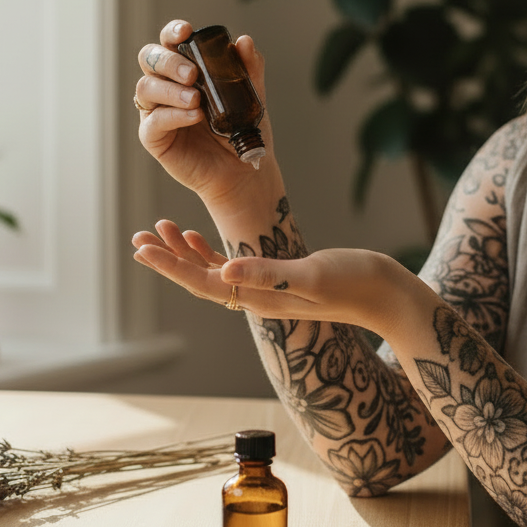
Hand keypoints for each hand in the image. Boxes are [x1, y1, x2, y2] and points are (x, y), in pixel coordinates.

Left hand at [132, 221, 428, 335]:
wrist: (387, 294)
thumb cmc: (356, 283)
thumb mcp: (311, 276)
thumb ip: (269, 273)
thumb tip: (223, 271)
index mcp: (260, 298)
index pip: (204, 284)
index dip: (170, 266)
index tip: (142, 248)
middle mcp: (257, 297)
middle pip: (200, 279)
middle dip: (167, 258)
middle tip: (138, 236)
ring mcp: (267, 289)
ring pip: (212, 272)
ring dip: (184, 252)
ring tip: (159, 228)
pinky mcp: (279, 278)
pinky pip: (232, 268)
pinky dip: (210, 251)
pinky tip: (196, 236)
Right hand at [135, 20, 277, 206]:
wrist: (244, 168)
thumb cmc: (242, 129)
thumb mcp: (251, 95)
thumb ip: (249, 68)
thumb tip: (244, 41)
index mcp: (185, 69)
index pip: (168, 42)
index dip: (172, 32)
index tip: (186, 31)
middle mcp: (166, 86)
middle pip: (148, 59)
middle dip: (167, 61)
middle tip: (192, 73)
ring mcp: (157, 111)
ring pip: (146, 88)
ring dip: (170, 90)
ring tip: (197, 99)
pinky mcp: (154, 138)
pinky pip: (153, 121)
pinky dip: (173, 115)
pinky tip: (195, 116)